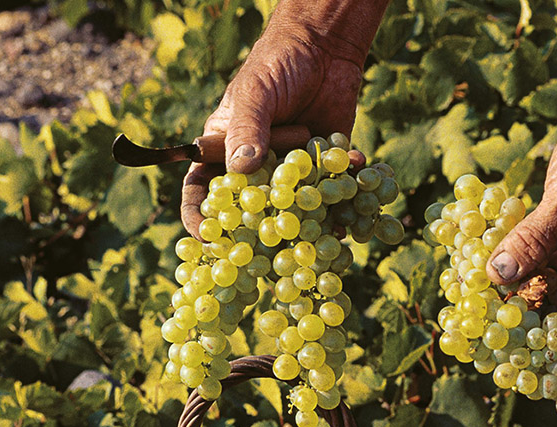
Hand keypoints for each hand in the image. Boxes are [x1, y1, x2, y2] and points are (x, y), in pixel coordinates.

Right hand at [181, 19, 364, 235]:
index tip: (205, 236)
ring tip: (322, 229)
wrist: (324, 49)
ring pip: (294, 212)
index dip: (200, 216)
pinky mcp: (324, 173)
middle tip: (267, 247)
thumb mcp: (255, 92)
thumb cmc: (276, 65)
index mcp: (225, 154)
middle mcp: (256, 172)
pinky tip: (355, 180)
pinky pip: (333, 194)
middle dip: (257, 234)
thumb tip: (241, 168)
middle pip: (249, 214)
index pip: (202, 191)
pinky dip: (346, 194)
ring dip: (308, 223)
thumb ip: (247, 127)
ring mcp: (291, 177)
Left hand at [485, 102, 556, 341]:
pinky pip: (535, 250)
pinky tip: (485, 261)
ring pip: (544, 277)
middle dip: (530, 318)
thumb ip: (532, 241)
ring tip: (478, 303)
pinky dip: (514, 258)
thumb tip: (497, 277)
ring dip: (516, 287)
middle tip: (489, 333)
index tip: (535, 361)